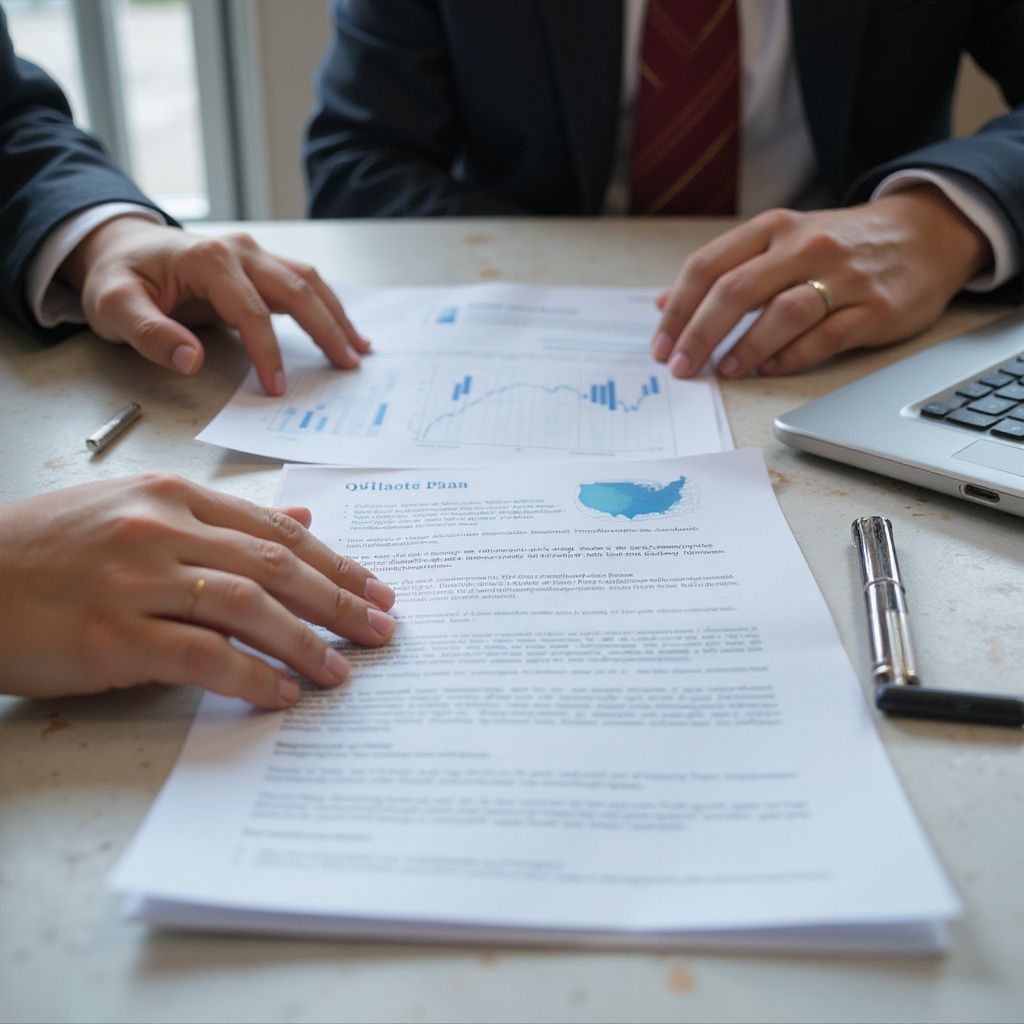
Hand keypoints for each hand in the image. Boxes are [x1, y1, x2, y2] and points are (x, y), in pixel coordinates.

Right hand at [0, 475, 396, 708]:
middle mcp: (161, 529)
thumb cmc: (50, 549)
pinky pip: (200, 655)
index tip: (379, 589)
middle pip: (276, 565)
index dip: (336, 562)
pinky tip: (281, 694)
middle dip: (340, 600)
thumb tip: (302, 515)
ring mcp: (135, 579)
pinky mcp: (110, 633)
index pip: (277, 530)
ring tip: (341, 671)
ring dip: (305, 642)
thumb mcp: (136, 510)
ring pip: (247, 606)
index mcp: (173, 497)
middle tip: (384, 630)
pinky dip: (249, 675)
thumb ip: (224, 517)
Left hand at [59, 218, 370, 394]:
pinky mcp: (259, 264)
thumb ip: (150, 334)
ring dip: (336, 315)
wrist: (120, 247)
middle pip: (296, 289)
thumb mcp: (113, 307)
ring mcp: (253, 254)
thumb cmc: (118, 278)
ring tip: (358, 350)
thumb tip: (192, 360)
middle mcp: (239, 251)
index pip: (250, 311)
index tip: (278, 389)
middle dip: (326, 329)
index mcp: (207, 260)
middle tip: (348, 365)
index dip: (268, 352)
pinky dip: (326, 306)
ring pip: (307, 281)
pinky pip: (301, 283)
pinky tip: (343, 329)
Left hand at [651, 185, 992, 377]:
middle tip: (682, 369)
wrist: (924, 234)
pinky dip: (791, 357)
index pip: (708, 266)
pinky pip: (825, 337)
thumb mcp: (778, 242)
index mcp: (773, 229)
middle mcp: (804, 246)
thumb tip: (662, 304)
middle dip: (699, 335)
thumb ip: (723, 270)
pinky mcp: (873, 307)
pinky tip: (769, 370)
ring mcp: (841, 276)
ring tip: (724, 371)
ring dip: (745, 349)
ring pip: (781, 313)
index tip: (661, 347)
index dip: (677, 310)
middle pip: (736, 291)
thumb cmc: (837, 245)